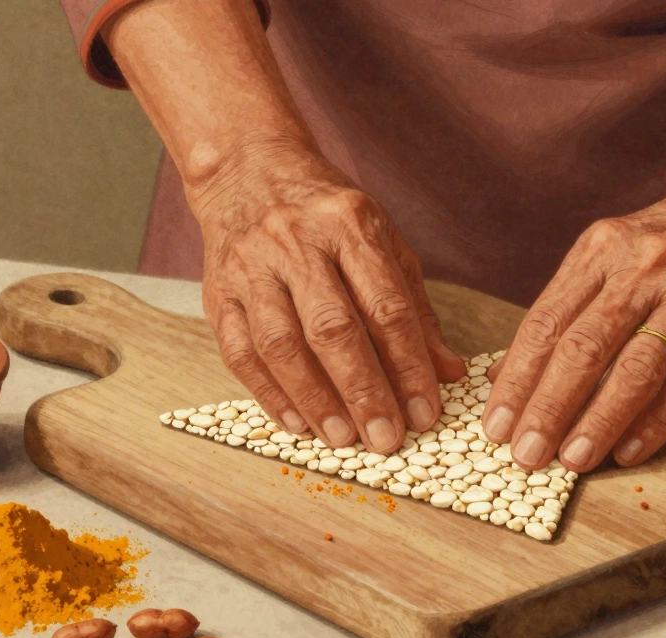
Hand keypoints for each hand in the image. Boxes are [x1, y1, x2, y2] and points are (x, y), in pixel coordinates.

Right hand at [193, 141, 465, 452]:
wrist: (248, 169)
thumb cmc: (326, 214)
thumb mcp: (382, 241)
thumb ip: (414, 308)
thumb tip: (448, 372)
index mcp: (350, 224)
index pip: (386, 305)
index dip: (409, 365)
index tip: (426, 411)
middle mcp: (297, 242)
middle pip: (333, 327)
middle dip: (363, 390)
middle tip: (385, 439)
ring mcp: (251, 266)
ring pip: (282, 343)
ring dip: (315, 398)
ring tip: (343, 438)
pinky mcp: (217, 291)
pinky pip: (240, 351)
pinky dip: (269, 392)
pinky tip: (297, 422)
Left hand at [482, 173, 665, 470]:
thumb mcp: (610, 253)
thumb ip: (564, 308)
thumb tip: (505, 374)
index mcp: (601, 250)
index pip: (546, 322)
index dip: (517, 379)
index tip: (494, 424)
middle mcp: (643, 270)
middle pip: (583, 348)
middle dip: (548, 408)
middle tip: (524, 454)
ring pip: (635, 370)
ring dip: (598, 421)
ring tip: (571, 460)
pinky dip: (654, 423)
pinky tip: (627, 452)